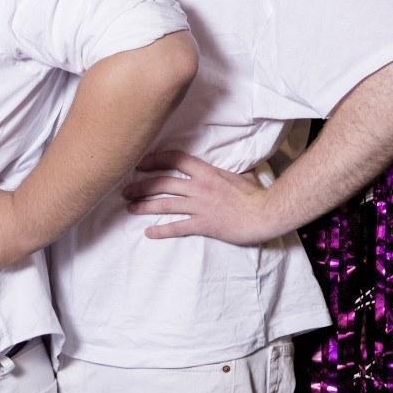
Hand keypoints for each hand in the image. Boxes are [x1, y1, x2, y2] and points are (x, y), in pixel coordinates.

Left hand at [123, 150, 282, 244]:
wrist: (266, 213)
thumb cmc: (256, 194)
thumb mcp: (239, 175)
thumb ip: (225, 173)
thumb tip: (225, 169)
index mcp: (206, 172)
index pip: (175, 159)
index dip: (155, 159)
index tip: (141, 162)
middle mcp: (199, 187)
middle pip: (162, 182)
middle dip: (141, 185)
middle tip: (126, 190)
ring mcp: (200, 206)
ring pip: (165, 203)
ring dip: (144, 205)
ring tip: (130, 207)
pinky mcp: (204, 224)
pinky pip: (178, 227)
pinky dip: (162, 230)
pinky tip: (149, 233)